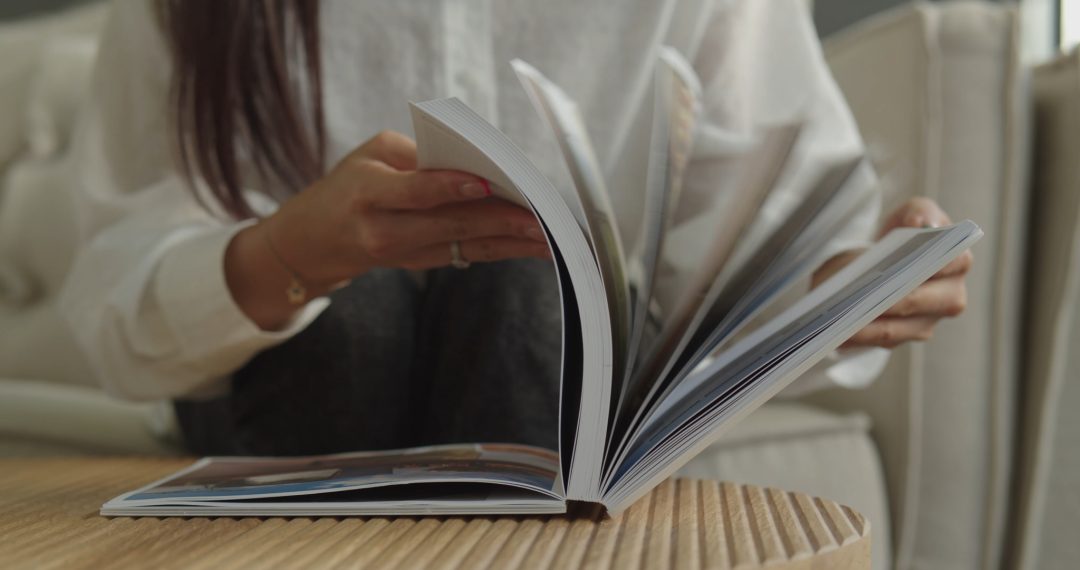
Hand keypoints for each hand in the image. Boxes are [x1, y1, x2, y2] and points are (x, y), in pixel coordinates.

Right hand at [225, 130, 548, 329]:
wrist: (316, 242)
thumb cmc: (349, 186)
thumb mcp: (369, 157)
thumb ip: (416, 156)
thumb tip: (473, 163)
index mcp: (367, 193)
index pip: (414, 191)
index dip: (450, 187)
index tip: (486, 184)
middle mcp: (384, 230)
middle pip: (449, 224)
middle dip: (500, 220)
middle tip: (540, 217)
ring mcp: (405, 253)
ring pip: (466, 245)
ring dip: (512, 242)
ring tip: (550, 237)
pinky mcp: (423, 263)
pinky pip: (469, 254)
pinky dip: (504, 249)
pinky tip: (535, 246)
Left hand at [812, 197, 973, 348]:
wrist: (881, 264)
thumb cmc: (902, 239)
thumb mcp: (909, 216)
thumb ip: (920, 211)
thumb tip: (920, 223)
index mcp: (957, 264)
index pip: (955, 263)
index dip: (936, 263)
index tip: (913, 262)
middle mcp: (949, 297)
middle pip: (921, 301)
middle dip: (894, 298)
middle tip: (867, 294)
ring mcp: (926, 322)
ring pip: (898, 328)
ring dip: (870, 324)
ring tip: (844, 317)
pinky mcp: (901, 337)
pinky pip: (879, 340)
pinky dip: (859, 335)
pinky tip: (839, 329)